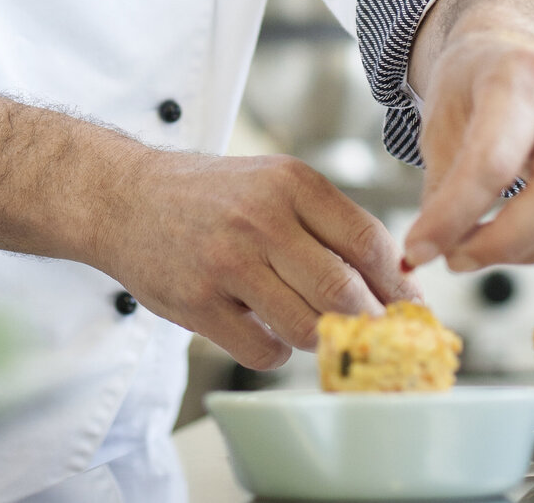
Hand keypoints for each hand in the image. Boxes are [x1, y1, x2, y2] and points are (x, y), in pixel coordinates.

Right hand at [99, 152, 421, 369]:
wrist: (123, 198)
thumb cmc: (211, 197)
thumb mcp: (272, 183)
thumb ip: (328, 224)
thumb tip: (396, 280)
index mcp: (291, 183)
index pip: (369, 241)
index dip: (398, 283)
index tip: (410, 307)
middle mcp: (262, 219)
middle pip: (344, 291)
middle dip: (368, 321)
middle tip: (372, 334)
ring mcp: (228, 262)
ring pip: (308, 327)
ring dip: (318, 337)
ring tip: (306, 323)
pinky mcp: (198, 302)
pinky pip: (264, 351)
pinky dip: (276, 352)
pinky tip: (263, 329)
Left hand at [402, 0, 533, 272]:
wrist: (517, 57)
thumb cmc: (474, 88)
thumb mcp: (438, 121)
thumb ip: (439, 187)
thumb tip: (430, 252)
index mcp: (524, 75)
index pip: (494, 160)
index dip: (455, 215)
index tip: (420, 248)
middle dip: (504, 243)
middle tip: (456, 258)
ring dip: (531, 252)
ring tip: (487, 244)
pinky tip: (526, 238)